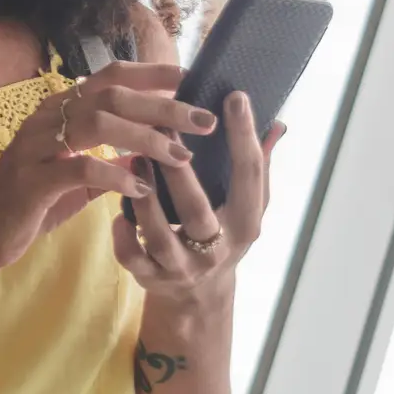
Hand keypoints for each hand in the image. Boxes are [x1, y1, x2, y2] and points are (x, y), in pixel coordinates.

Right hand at [0, 65, 208, 273]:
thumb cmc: (28, 205)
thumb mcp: (74, 181)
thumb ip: (107, 164)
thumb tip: (146, 157)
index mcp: (57, 111)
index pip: (110, 77)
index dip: (152, 74)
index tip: (192, 80)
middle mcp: (46, 119)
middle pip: (112, 95)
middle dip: (163, 106)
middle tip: (203, 120)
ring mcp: (36, 147)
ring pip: (98, 123)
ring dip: (145, 137)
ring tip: (180, 155)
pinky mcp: (31, 181)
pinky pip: (79, 169)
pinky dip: (115, 176)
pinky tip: (140, 189)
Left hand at [113, 91, 286, 303]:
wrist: (200, 296)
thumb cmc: (223, 234)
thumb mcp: (246, 207)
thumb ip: (258, 167)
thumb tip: (277, 124)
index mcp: (245, 223)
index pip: (250, 176)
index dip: (244, 136)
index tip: (235, 96)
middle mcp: (217, 249)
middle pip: (197, 210)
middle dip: (178, 172)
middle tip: (162, 127)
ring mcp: (182, 267)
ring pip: (159, 235)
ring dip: (144, 198)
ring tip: (135, 159)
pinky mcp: (152, 279)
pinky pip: (132, 258)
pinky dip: (123, 235)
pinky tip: (117, 211)